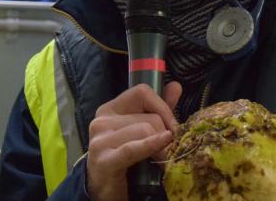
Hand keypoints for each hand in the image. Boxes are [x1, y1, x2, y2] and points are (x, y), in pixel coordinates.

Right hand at [86, 82, 181, 200]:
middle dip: (163, 133)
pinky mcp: (104, 160)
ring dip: (159, 146)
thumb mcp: (142, 129)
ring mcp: (100, 140)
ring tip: (156, 157)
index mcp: (110, 109)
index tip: (171, 125)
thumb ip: (158, 108)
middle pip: (149, 117)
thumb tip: (175, 86)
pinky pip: (134, 147)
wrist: (104, 189)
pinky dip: (151, 144)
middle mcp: (101, 121)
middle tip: (163, 149)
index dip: (162, 107)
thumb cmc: (125, 157)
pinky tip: (163, 144)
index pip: (142, 92)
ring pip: (146, 130)